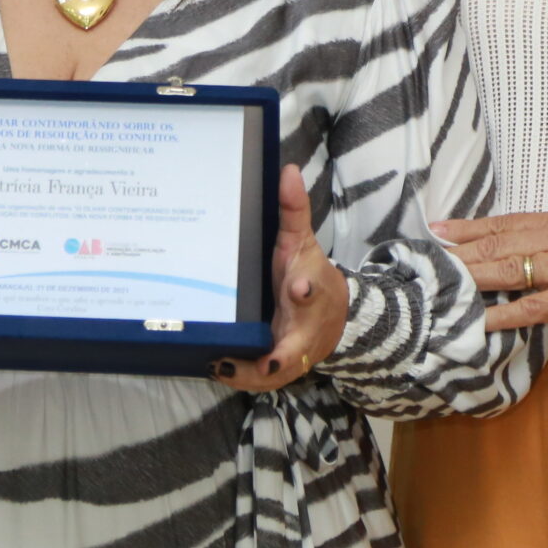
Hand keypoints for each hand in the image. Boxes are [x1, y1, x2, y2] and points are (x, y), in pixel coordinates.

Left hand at [215, 165, 350, 393]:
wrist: (332, 315)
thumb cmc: (308, 274)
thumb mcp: (302, 242)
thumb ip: (294, 210)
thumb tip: (288, 170)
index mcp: (312, 290)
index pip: (312, 289)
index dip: (306, 288)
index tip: (298, 285)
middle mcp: (305, 326)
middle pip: (296, 345)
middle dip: (279, 354)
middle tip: (264, 360)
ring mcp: (292, 350)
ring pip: (276, 372)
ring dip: (251, 373)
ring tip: (221, 364)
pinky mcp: (278, 366)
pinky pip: (261, 377)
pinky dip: (242, 376)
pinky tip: (214, 366)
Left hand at [430, 209, 547, 334]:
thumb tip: (518, 253)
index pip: (503, 223)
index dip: (467, 228)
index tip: (436, 232)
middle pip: (496, 243)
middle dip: (458, 254)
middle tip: (424, 261)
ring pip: (507, 270)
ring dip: (470, 278)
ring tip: (438, 286)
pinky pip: (531, 307)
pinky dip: (502, 315)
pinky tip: (478, 320)